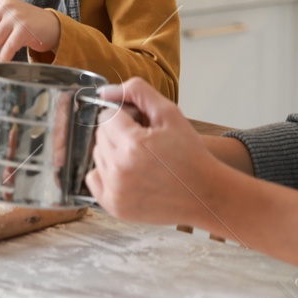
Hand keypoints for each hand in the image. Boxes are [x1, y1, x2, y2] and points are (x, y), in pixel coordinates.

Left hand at [85, 77, 223, 227]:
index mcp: (133, 144)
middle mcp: (120, 169)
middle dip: (118, 133)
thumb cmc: (190, 154)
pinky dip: (106, 173)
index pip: (107, 116)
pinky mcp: (113, 206)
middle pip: (100, 135)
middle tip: (144, 142)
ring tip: (140, 159)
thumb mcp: (169, 113)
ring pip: (97, 155)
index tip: (141, 125)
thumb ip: (136, 91)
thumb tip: (104, 91)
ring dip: (113, 152)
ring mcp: (115, 190)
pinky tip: (128, 173)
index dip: (124, 117)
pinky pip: (93, 179)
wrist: (204, 194)